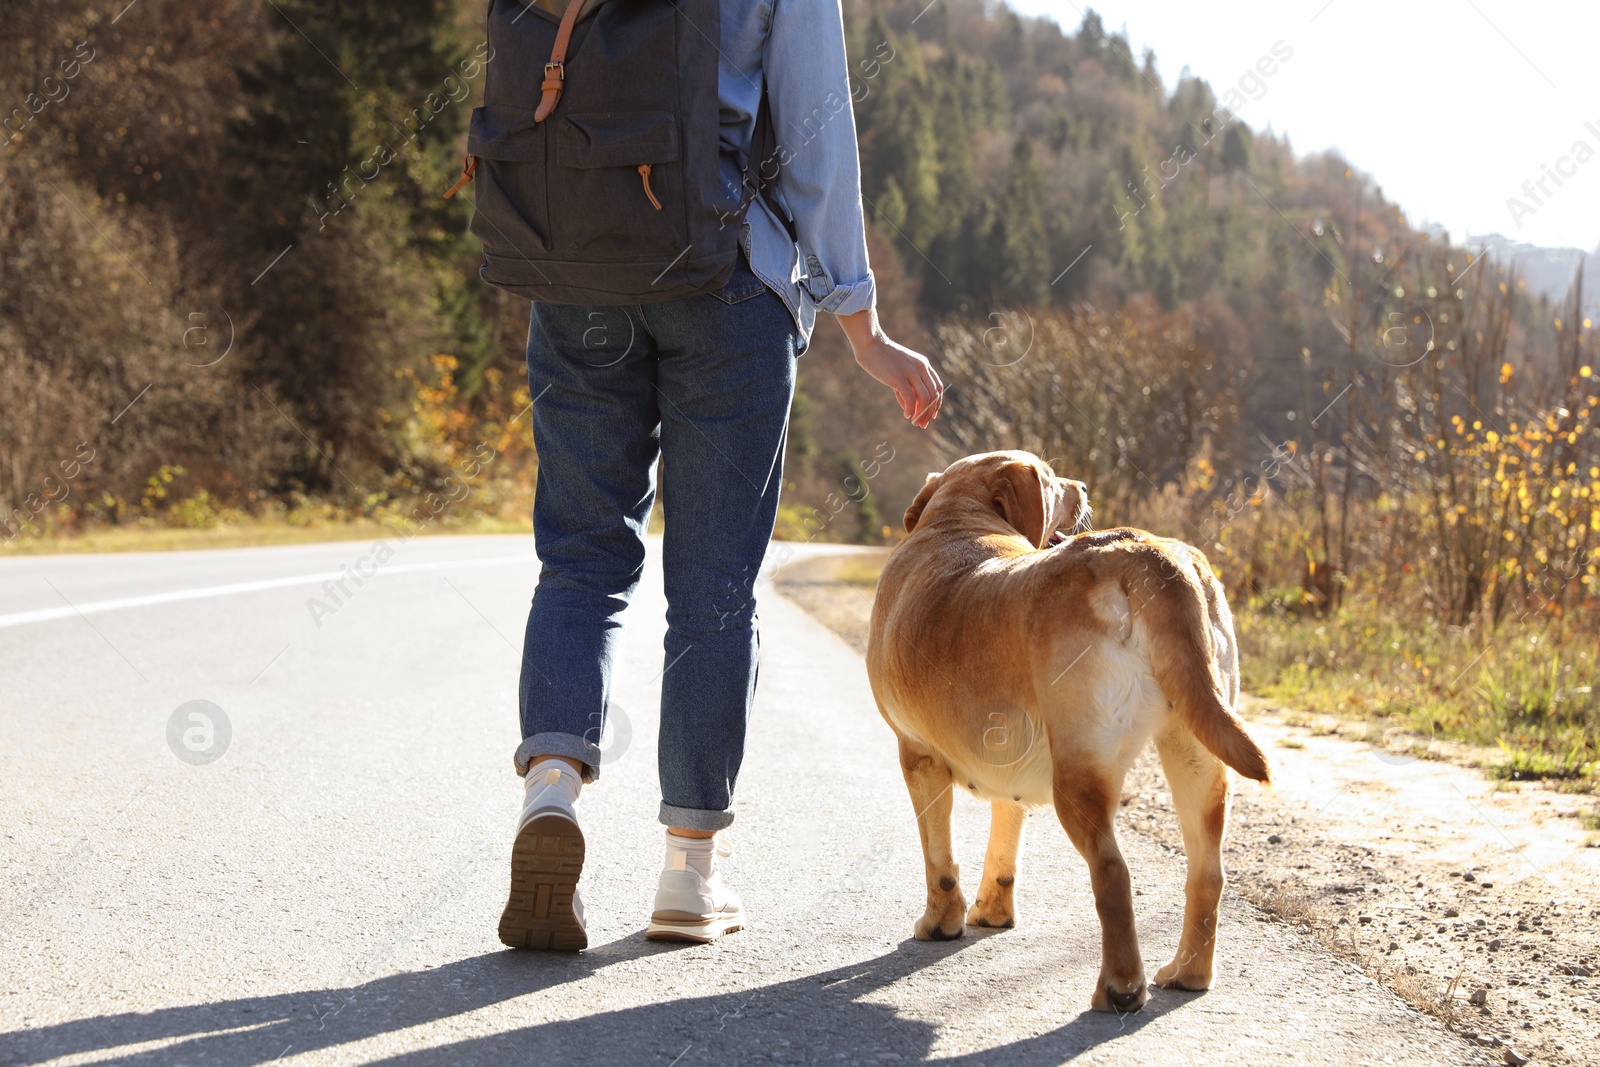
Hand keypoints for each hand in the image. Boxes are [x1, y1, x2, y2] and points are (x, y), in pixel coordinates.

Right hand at [837, 309, 943, 428]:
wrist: (870, 344)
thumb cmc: (883, 359)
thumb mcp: (900, 371)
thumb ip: (907, 388)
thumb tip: (910, 408)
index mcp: (924, 365)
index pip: (938, 388)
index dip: (937, 404)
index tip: (931, 416)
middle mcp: (921, 367)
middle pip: (933, 395)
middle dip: (929, 412)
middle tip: (922, 424)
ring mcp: (910, 372)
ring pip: (924, 398)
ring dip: (921, 414)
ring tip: (915, 422)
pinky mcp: (898, 377)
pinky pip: (910, 398)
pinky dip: (910, 409)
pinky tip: (906, 415)